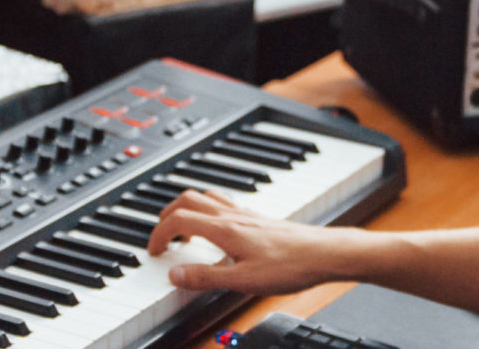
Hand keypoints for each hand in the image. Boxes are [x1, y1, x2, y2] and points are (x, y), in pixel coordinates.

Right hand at [145, 189, 368, 294]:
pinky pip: (223, 203)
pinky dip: (207, 210)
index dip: (159, 234)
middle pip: (187, 199)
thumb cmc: (291, 266)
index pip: (178, 220)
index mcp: (224, 229)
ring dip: (186, 208)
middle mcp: (233, 215)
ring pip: (205, 197)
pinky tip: (216, 229)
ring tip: (181, 230)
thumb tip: (175, 275)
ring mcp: (246, 214)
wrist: (325, 253)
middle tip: (161, 238)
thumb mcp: (243, 280)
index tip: (153, 251)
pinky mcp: (257, 218)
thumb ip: (206, 277)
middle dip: (166, 215)